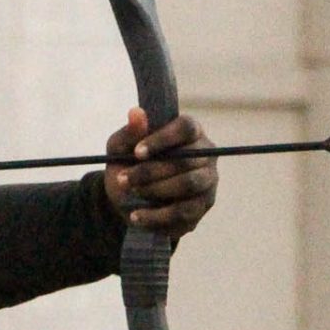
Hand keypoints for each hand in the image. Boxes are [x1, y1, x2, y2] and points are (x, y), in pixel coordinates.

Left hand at [104, 108, 217, 237]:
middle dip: (150, 171)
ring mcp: (208, 180)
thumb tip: (136, 113)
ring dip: (155, 190)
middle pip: (186, 159)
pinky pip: (183, 211)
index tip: (137, 153)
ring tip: (131, 192)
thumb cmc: (129, 164)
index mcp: (189, 131)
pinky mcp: (202, 206)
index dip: (163, 139)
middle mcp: (205, 153)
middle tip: (123, 179)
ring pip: (188, 184)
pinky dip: (156, 216)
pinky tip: (135, 216)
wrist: (129, 197)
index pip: (186, 128)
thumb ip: (130, 133)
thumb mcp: (121, 148)